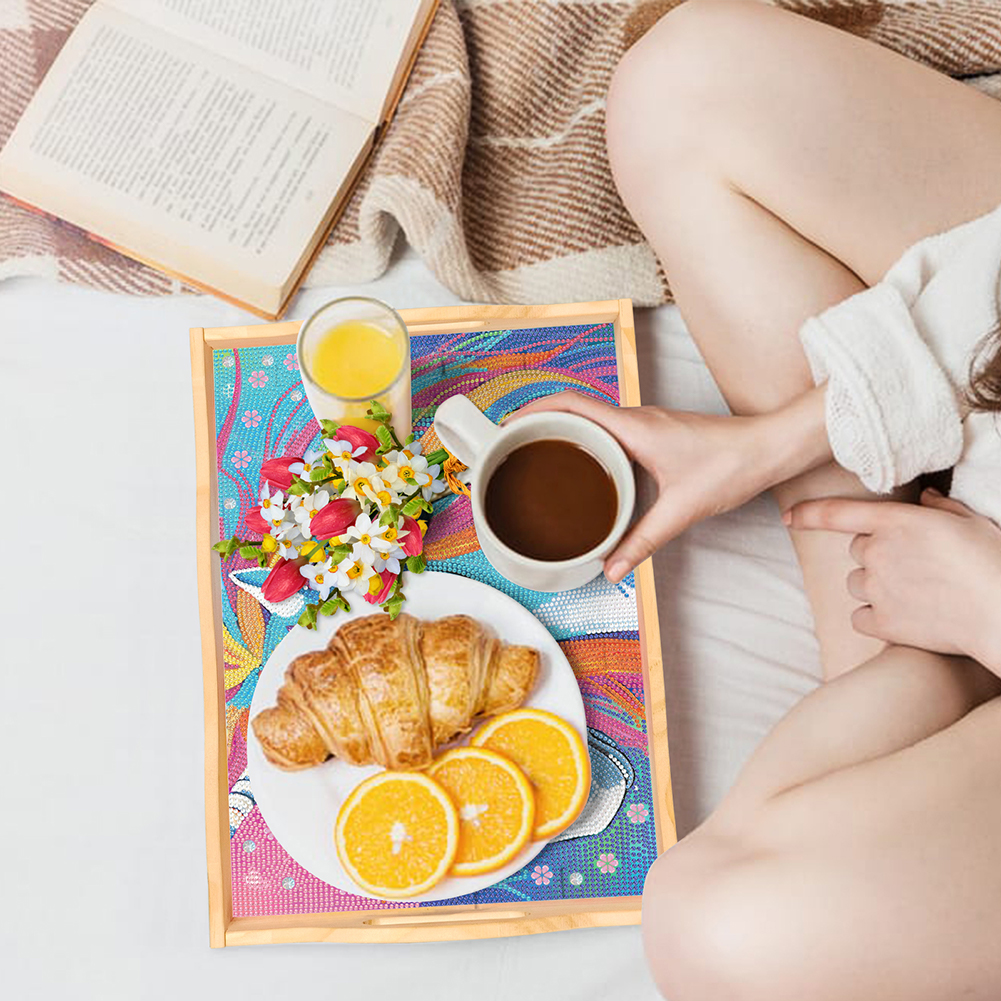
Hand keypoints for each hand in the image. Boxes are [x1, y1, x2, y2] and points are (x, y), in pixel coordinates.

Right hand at [511, 390, 821, 582]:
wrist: (769, 448)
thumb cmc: (731, 466)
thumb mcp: (681, 510)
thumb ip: (642, 541)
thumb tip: (612, 569)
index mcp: (633, 426)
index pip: (571, 404)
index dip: (533, 409)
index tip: (507, 425)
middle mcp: (635, 418)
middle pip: (573, 409)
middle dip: (538, 422)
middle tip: (512, 446)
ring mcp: (644, 423)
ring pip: (591, 419)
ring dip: (562, 431)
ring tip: (537, 457)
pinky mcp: (654, 433)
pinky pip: (608, 430)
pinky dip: (586, 442)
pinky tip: (583, 469)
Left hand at [788, 489, 1000, 671]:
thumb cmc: (994, 563)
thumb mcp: (970, 522)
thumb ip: (940, 508)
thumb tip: (925, 499)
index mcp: (897, 521)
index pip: (836, 513)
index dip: (807, 513)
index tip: (788, 517)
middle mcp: (878, 552)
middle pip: (856, 551)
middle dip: (876, 556)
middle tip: (913, 567)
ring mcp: (877, 588)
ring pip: (856, 584)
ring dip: (875, 587)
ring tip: (916, 594)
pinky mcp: (882, 623)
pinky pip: (859, 617)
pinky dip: (875, 619)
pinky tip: (905, 619)